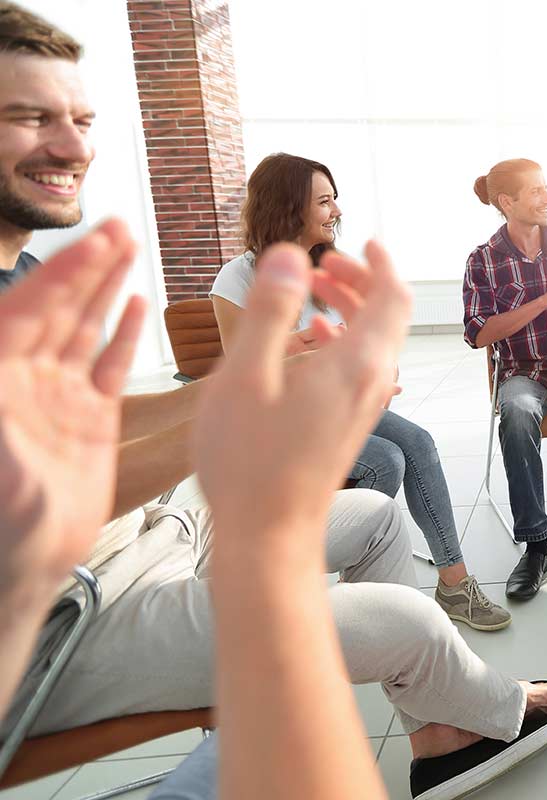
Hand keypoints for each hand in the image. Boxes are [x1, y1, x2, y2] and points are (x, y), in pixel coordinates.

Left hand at [0, 219, 145, 584]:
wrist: (26, 564)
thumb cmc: (3, 514)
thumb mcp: (0, 454)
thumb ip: (7, 403)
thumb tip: (10, 352)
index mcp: (2, 377)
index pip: (32, 310)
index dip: (64, 275)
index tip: (95, 243)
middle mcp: (28, 378)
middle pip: (61, 309)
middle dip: (89, 267)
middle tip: (120, 227)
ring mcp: (60, 397)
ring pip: (87, 330)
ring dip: (108, 288)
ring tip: (132, 249)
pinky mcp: (90, 421)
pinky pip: (109, 368)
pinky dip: (124, 335)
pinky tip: (137, 305)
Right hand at [192, 241, 412, 539]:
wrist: (269, 534)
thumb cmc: (250, 461)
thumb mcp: (247, 375)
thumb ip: (271, 311)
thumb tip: (291, 256)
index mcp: (357, 364)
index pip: (394, 296)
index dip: (380, 262)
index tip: (360, 241)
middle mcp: (373, 383)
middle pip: (388, 316)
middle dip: (360, 279)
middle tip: (320, 265)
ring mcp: (365, 406)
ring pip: (375, 341)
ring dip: (350, 309)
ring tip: (310, 292)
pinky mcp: (351, 424)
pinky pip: (362, 368)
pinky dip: (344, 341)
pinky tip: (310, 340)